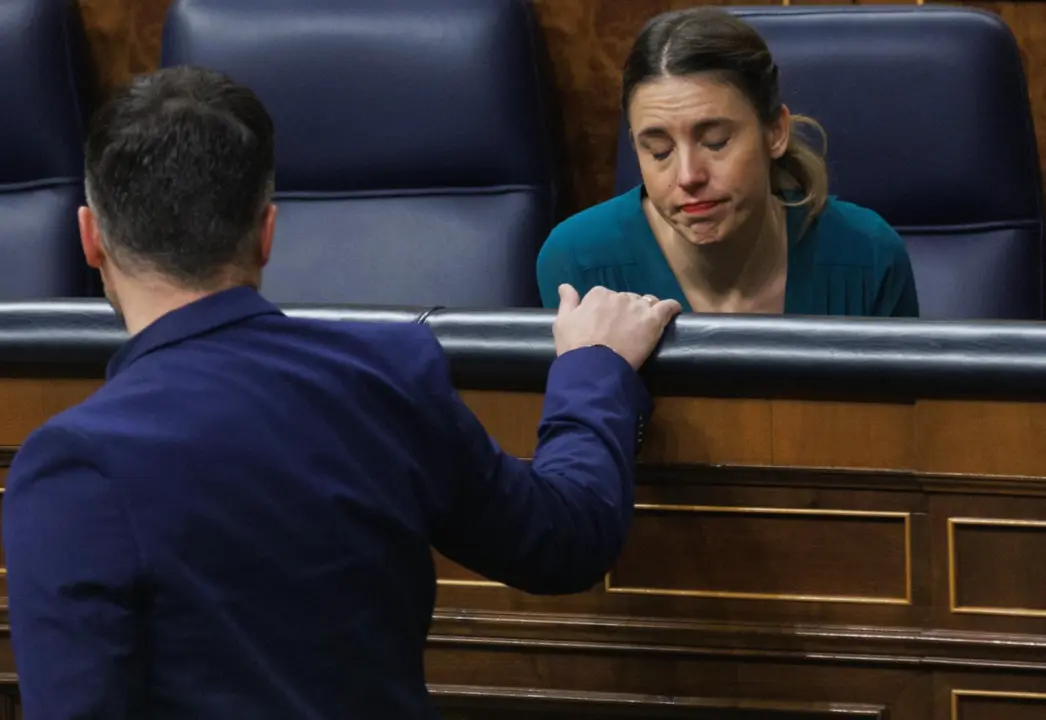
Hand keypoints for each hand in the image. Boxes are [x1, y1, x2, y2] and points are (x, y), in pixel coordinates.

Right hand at [553, 284, 681, 369]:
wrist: (593, 366)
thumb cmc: (575, 346)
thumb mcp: (562, 322)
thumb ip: (567, 301)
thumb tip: (565, 285)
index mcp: (598, 295)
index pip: (606, 297)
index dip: (607, 310)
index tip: (606, 323)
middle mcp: (619, 296)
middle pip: (627, 299)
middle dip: (626, 311)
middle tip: (623, 330)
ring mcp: (638, 307)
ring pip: (646, 303)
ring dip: (645, 311)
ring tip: (643, 326)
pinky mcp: (654, 320)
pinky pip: (668, 307)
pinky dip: (671, 307)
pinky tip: (673, 310)